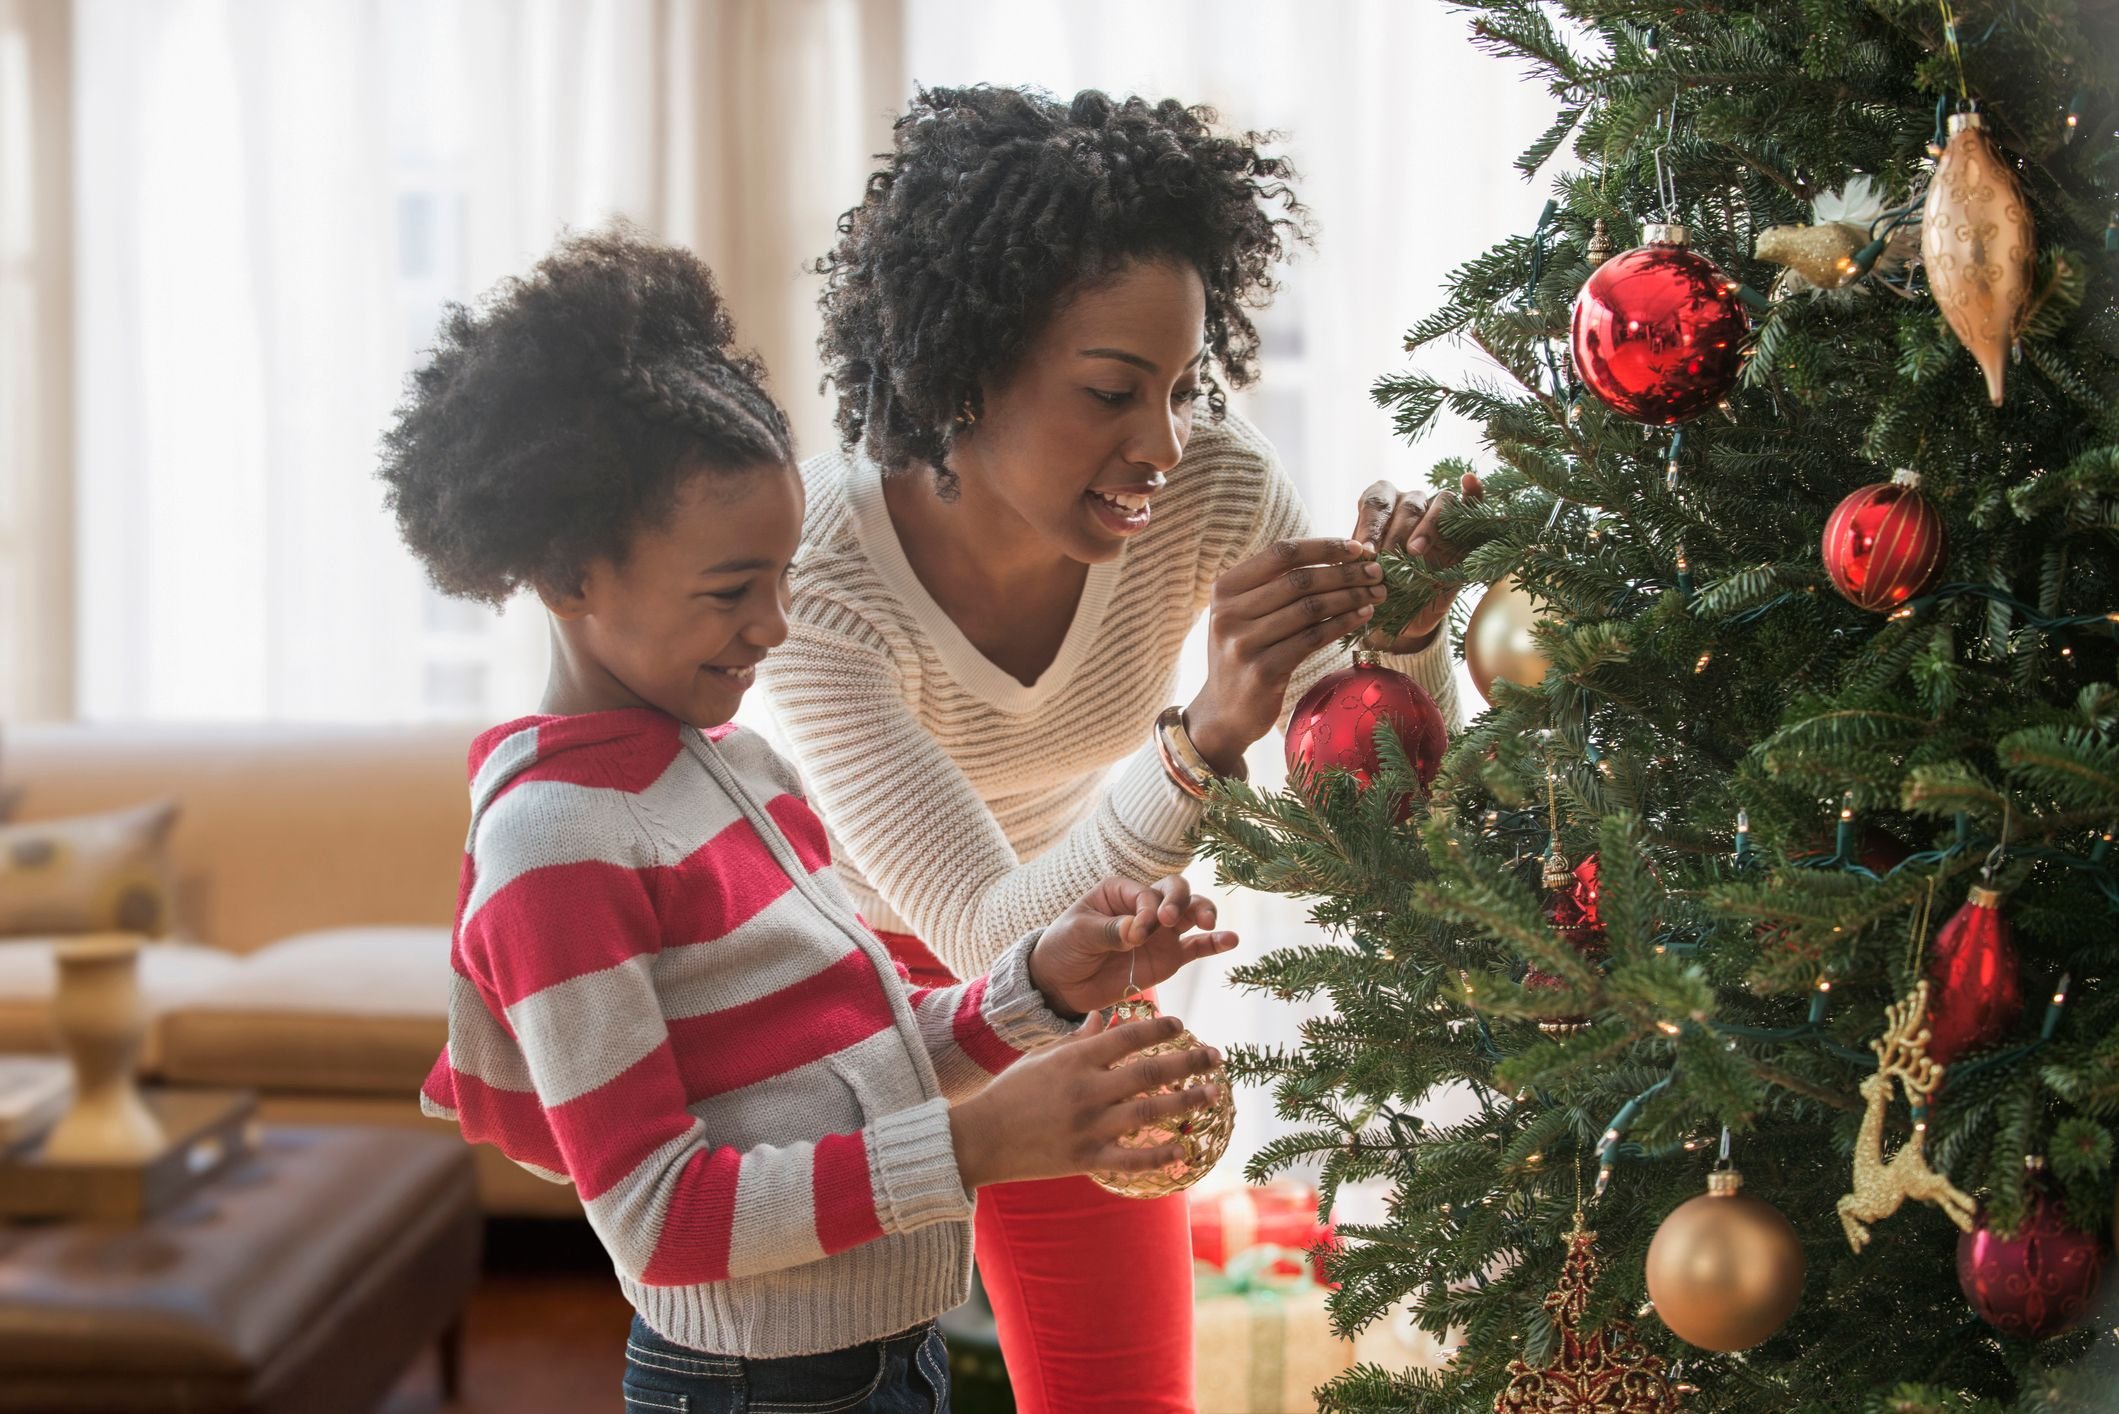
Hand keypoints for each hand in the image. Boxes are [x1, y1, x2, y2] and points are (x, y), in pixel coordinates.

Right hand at [947, 1008, 1224, 1189]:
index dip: (1160, 1029)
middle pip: (1150, 1073)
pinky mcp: (1088, 1159)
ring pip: (1151, 1113)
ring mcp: (1090, 1127)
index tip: (1181, 1025)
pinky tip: (1186, 1148)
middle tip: (1216, 1056)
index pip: (1128, 1037)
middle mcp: (1087, 1090)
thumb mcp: (1043, 1057)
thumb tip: (1104, 1017)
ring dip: (1187, 1102)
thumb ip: (1078, 1040)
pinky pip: (1133, 1159)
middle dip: (1189, 1062)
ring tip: (1214, 1093)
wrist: (981, 1139)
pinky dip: (1162, 1155)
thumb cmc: (1012, 1092)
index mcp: (1075, 1060)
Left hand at [1029, 874, 1236, 1017]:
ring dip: (1204, 913)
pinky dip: (1214, 943)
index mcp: (1121, 891)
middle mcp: (1146, 906)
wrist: (1061, 983)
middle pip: (1176, 892)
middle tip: (1169, 920)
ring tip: (1208, 924)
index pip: (1146, 894)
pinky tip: (1231, 940)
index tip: (1133, 934)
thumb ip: (1110, 931)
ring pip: (1192, 914)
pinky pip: (1196, 947)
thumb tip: (1138, 932)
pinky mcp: (1168, 958)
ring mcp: (1161, 932)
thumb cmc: (1064, 947)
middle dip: (1179, 902)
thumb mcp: (1078, 934)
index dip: (1147, 911)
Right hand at [1187, 537, 1385, 773]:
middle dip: (1345, 573)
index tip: (1357, 549)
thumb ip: (1276, 585)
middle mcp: (1229, 613)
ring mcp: (1243, 643)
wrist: (1223, 711)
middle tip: (1377, 572)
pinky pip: (1312, 639)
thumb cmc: (1246, 653)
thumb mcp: (1246, 613)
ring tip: (1377, 593)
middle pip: (1299, 580)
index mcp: (1225, 588)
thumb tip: (1337, 556)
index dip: (1323, 547)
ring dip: (1350, 597)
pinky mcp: (1263, 671)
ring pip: (1310, 608)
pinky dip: (1343, 624)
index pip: (1281, 553)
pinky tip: (1363, 617)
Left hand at [1350, 472, 1484, 651]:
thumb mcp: (1364, 578)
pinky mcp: (1468, 527)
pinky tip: (1468, 482)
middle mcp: (1411, 504)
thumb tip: (1353, 558)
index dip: (1370, 526)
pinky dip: (1473, 491)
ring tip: (1415, 551)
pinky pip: (1473, 502)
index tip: (1366, 553)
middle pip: (1407, 506)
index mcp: (1381, 508)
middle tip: (1389, 560)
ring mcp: (1441, 512)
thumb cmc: (1380, 589)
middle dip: (1396, 534)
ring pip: (1440, 502)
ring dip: (1428, 526)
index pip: (1375, 503)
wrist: (1406, 615)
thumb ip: (1359, 565)